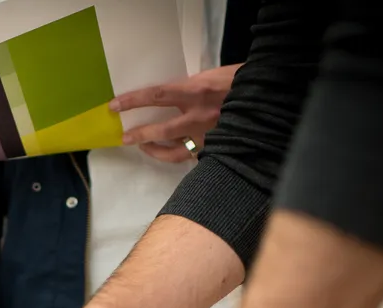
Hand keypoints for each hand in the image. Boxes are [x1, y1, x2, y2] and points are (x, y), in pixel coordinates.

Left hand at [109, 64, 239, 162]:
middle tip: (124, 138)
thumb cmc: (241, 80)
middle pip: (161, 129)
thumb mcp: (212, 76)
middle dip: (140, 134)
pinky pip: (192, 156)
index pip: (156, 96)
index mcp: (196, 91)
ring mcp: (208, 135)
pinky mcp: (217, 148)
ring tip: (144, 147)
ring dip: (155, 150)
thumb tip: (173, 96)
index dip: (133, 101)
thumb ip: (191, 87)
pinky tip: (169, 152)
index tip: (114, 106)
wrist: (268, 97)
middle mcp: (199, 116)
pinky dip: (179, 155)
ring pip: (174, 151)